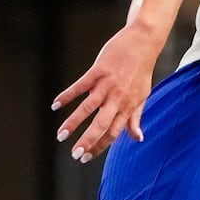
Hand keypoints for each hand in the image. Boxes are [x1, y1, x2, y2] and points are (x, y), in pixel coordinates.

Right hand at [52, 25, 167, 162]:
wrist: (143, 42)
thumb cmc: (142, 71)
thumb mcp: (143, 96)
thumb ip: (136, 118)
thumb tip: (138, 138)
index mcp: (128, 107)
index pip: (113, 132)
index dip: (99, 146)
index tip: (86, 157)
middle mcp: (118, 98)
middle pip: (101, 124)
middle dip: (87, 141)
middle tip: (74, 155)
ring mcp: (108, 84)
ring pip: (88, 107)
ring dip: (73, 122)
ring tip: (61, 135)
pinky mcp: (99, 71)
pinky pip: (80, 86)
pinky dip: (67, 95)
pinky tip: (55, 105)